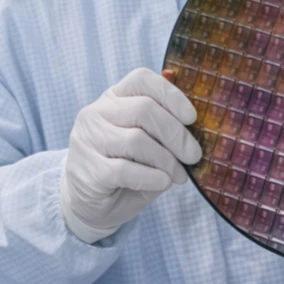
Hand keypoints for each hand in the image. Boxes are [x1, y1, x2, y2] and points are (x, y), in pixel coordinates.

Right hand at [60, 68, 201, 242]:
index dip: (170, 95)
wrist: (88, 204)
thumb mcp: (147, 144)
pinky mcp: (88, 169)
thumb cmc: (125, 169)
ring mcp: (88, 139)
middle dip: (176, 134)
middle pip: (144, 109)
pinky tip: (162, 182)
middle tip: (194, 155)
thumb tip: (195, 127)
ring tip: (179, 176)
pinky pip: (125, 169)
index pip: (141, 79)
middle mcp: (96, 112)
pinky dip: (151, 177)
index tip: (191, 117)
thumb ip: (164, 130)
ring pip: (136, 140)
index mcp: (114, 98)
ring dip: (166, 160)